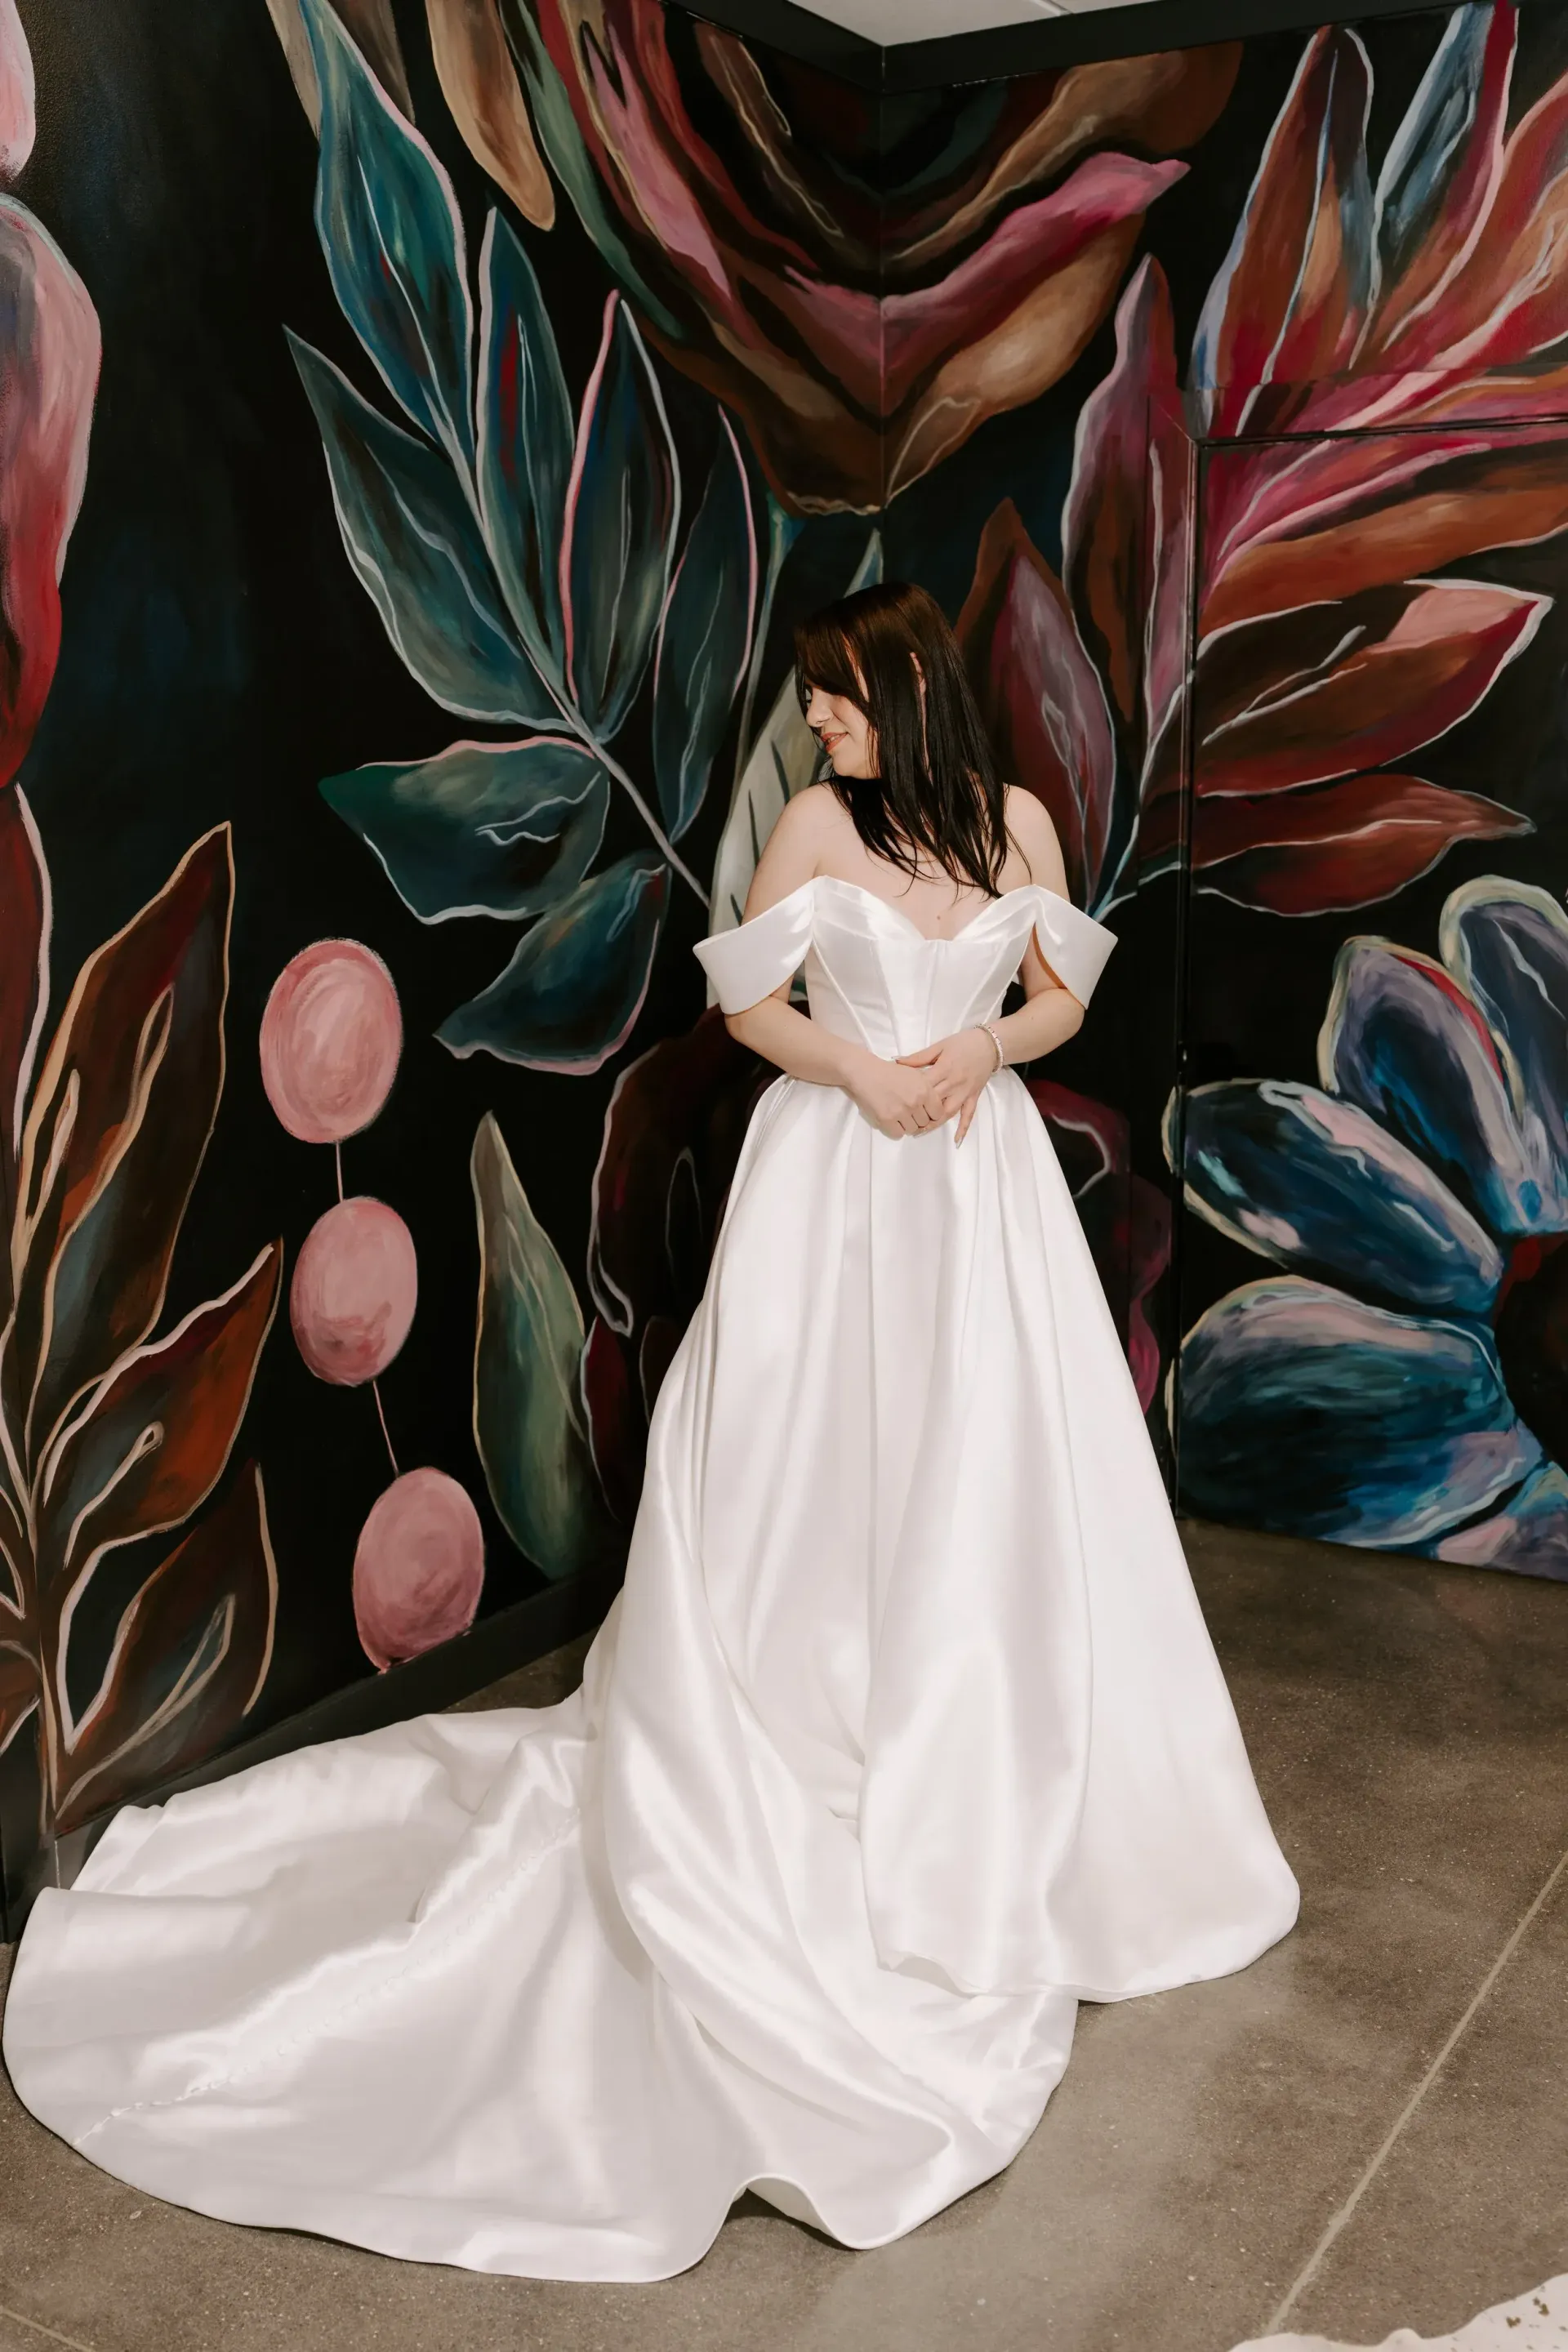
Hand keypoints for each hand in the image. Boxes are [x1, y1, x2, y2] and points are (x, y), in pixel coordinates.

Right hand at [841, 1048, 950, 1138]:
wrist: (865, 1072)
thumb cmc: (888, 1073)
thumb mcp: (914, 1074)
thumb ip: (927, 1090)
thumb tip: (936, 1107)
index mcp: (925, 1089)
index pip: (938, 1113)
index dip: (931, 1114)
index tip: (924, 1112)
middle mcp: (915, 1100)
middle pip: (925, 1123)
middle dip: (918, 1119)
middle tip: (907, 1111)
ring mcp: (901, 1111)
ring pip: (912, 1130)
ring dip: (906, 1125)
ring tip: (898, 1114)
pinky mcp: (887, 1119)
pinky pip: (898, 1134)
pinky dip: (895, 1130)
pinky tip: (891, 1120)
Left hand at [897, 1027, 998, 1144]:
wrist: (989, 1044)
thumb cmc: (962, 1043)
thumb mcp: (939, 1046)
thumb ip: (919, 1057)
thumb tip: (897, 1061)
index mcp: (944, 1069)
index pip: (925, 1086)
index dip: (911, 1094)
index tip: (898, 1102)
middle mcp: (954, 1083)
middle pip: (934, 1102)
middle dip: (919, 1113)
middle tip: (904, 1121)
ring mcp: (965, 1092)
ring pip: (949, 1111)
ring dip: (935, 1123)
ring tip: (921, 1132)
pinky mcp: (974, 1097)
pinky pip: (969, 1114)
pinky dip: (963, 1128)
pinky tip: (957, 1140)